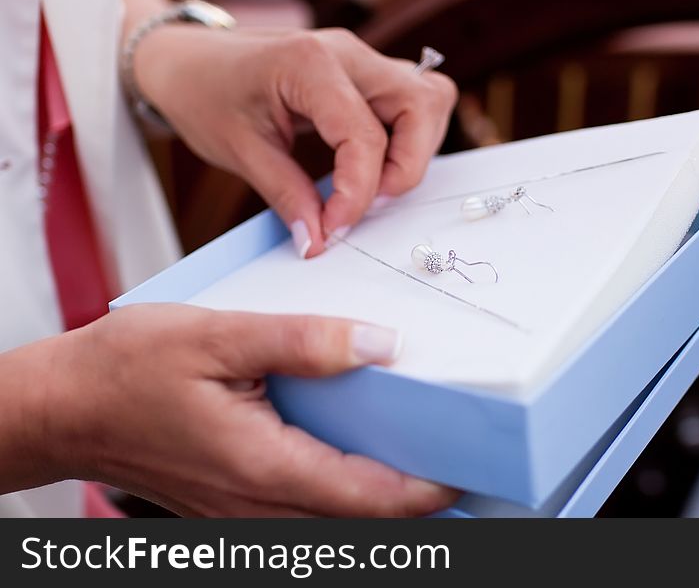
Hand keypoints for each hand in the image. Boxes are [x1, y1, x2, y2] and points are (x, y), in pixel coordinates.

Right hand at [34, 305, 456, 516]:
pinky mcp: (232, 506)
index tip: (465, 472)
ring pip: (331, 527)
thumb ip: (305, 341)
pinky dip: (340, 500)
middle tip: (457, 469)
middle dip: (413, 507)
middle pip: (357, 522)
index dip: (425, 493)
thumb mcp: (220, 336)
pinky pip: (301, 517)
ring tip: (418, 468)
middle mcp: (256, 506)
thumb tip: (379, 345)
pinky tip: (353, 466)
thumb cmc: (129, 370)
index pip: (367, 496)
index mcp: (262, 466)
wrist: (67, 407)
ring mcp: (242, 514)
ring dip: (379, 506)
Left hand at [134, 25, 457, 256]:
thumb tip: (319, 241)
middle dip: (408, 164)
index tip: (335, 227)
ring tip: (370, 184)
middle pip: (422, 102)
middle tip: (370, 202)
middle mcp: (348, 53)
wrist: (187, 60)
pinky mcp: (365, 74)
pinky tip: (370, 165)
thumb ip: (286, 196)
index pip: (365, 134)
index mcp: (309, 63)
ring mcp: (361, 59)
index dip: (359, 192)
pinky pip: (411, 102)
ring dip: (413, 149)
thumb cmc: (204, 94)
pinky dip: (405, 139)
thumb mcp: (238, 151)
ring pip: (427, 98)